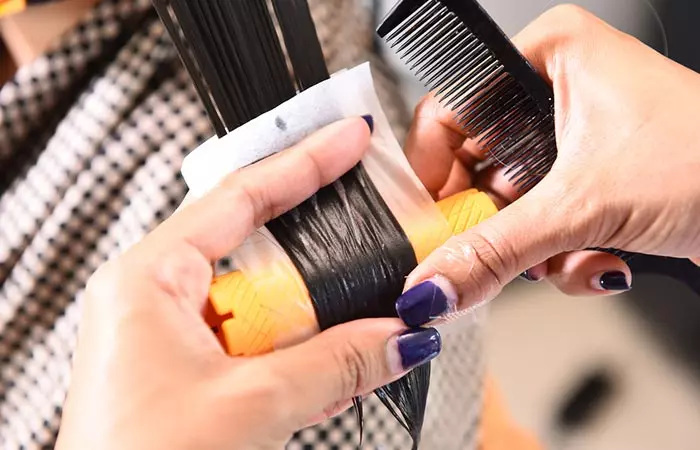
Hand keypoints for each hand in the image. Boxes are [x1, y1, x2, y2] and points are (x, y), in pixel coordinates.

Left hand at [55, 118, 440, 449]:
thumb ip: (336, 364)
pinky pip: (257, 345)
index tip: (350, 139)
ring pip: (264, 303)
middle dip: (319, 246)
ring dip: (316, 316)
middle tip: (375, 221)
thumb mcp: (251, 407)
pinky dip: (299, 354)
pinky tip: (336, 366)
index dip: (303, 164)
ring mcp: (174, 336)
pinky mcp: (192, 372)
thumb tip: (403, 337)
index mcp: (149, 279)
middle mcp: (157, 297)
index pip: (239, 197)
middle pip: (257, 246)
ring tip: (366, 315)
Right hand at [394, 5, 699, 326]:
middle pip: (476, 166)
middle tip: (495, 245)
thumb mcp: (584, 204)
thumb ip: (495, 249)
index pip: (450, 111)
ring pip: (508, 203)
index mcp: (548, 57)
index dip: (434, 171)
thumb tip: (434, 282)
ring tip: (569, 249)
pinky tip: (596, 256)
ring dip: (533, 244)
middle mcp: (556, 93)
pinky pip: (541, 222)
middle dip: (493, 220)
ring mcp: (572, 141)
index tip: (430, 220)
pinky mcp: (589, 181)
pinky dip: (561, 252)